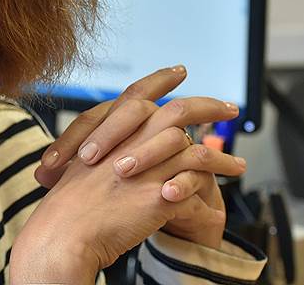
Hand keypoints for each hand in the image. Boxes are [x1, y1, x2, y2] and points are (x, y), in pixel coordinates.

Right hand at [11, 67, 244, 280]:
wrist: (64, 232)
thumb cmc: (66, 208)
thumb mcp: (78, 168)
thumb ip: (103, 157)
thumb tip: (117, 158)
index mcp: (108, 131)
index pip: (137, 93)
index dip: (160, 80)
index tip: (179, 70)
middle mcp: (129, 140)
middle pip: (177, 110)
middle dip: (207, 106)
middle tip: (229, 108)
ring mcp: (145, 162)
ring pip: (195, 144)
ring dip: (222, 152)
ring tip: (239, 162)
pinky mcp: (159, 188)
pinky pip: (200, 174)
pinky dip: (220, 171)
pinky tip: (233, 175)